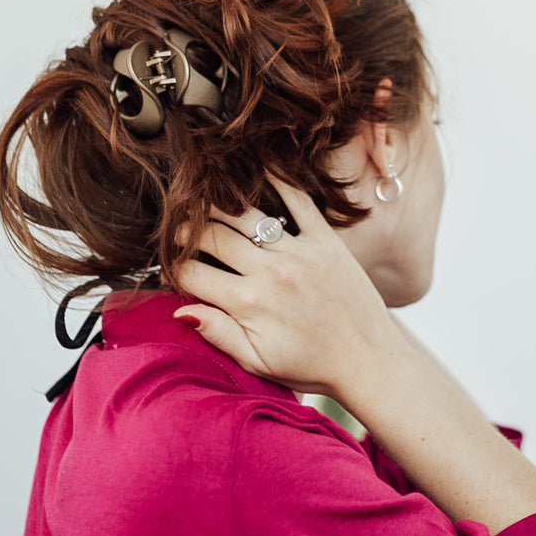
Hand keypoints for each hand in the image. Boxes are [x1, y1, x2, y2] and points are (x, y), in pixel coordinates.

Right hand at [172, 179, 407, 402]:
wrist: (368, 360)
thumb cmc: (311, 366)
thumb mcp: (257, 362)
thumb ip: (218, 334)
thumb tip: (179, 310)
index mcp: (248, 304)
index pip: (191, 274)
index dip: (171, 269)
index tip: (167, 268)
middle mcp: (271, 271)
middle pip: (211, 237)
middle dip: (185, 233)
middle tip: (176, 230)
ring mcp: (300, 251)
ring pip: (246, 214)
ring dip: (218, 205)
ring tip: (203, 203)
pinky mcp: (326, 240)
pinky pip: (298, 201)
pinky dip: (277, 181)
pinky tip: (257, 169)